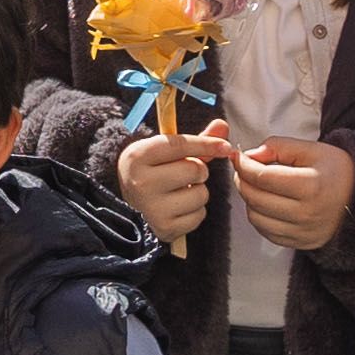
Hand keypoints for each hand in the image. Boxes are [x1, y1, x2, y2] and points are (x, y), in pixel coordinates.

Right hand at [112, 128, 213, 245]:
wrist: (128, 205)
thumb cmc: (152, 172)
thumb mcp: (164, 152)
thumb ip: (195, 140)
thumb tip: (222, 126)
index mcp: (138, 156)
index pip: (180, 145)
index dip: (206, 144)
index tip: (225, 146)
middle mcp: (141, 182)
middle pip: (195, 169)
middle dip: (198, 171)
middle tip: (184, 174)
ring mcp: (152, 208)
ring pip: (201, 194)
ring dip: (198, 192)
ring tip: (180, 192)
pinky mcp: (165, 228)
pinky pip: (199, 216)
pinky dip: (195, 211)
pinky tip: (179, 208)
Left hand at [226, 133, 354, 251]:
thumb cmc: (338, 171)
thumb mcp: (312, 149)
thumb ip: (279, 146)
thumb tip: (251, 155)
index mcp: (310, 186)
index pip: (261, 177)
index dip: (244, 165)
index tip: (238, 157)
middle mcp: (306, 213)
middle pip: (255, 198)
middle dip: (243, 181)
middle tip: (244, 169)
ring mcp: (303, 232)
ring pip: (256, 218)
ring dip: (250, 200)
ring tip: (257, 186)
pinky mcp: (301, 243)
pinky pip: (267, 233)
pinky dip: (260, 217)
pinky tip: (267, 203)